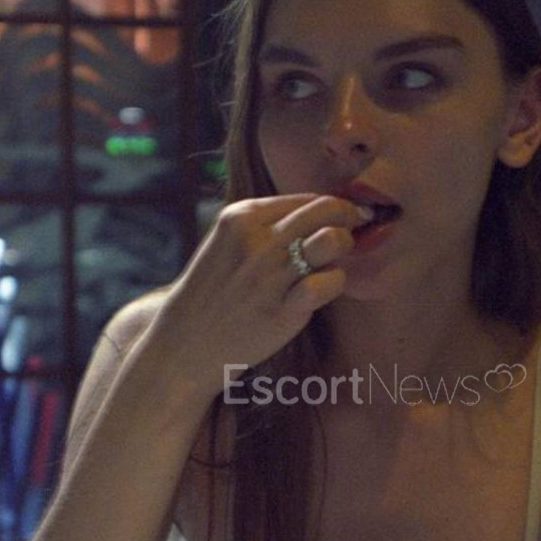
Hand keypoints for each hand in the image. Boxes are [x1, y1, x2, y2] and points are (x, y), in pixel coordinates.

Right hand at [154, 193, 367, 396]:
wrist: (186, 342)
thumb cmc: (214, 291)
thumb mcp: (227, 242)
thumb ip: (267, 225)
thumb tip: (320, 213)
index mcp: (241, 217)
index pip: (306, 198)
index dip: (334, 205)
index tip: (347, 214)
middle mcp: (256, 241)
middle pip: (326, 211)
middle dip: (348, 218)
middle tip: (353, 229)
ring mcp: (270, 275)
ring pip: (333, 240)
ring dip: (343, 247)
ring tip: (332, 260)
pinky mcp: (284, 309)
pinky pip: (331, 281)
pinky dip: (335, 281)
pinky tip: (324, 288)